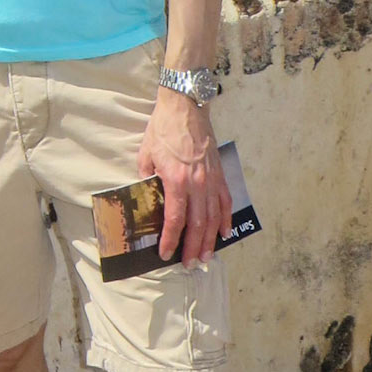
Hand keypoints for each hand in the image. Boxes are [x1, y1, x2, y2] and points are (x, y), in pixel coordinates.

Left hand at [137, 91, 232, 265]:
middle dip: (192, 247)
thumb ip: (147, 179)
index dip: (171, 239)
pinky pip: (225, 202)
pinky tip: (223, 233)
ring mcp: (211, 179)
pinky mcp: (219, 174)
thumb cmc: (163, 129)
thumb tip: (147, 198)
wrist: (185, 107)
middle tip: (189, 264)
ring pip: (213, 217)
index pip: (175, 219)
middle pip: (197, 224)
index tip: (165, 253)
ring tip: (206, 256)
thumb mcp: (145, 155)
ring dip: (210, 240)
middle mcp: (197, 184)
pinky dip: (225, 219)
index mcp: (176, 180)